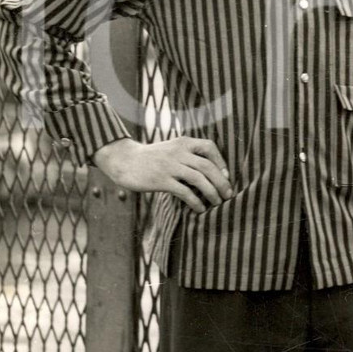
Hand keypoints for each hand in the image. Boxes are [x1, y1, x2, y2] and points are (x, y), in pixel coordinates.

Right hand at [93, 136, 232, 212]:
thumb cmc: (151, 157)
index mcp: (183, 142)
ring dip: (212, 193)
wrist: (124, 160)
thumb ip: (187, 155)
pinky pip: (185, 192)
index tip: (226, 176)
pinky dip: (196, 202)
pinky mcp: (161, 180)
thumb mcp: (170, 148)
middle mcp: (178, 152)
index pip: (209, 146)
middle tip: (228, 195)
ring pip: (199, 179)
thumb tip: (209, 172)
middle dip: (221, 182)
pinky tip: (200, 209)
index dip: (221, 161)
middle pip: (208, 166)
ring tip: (217, 203)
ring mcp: (170, 166)